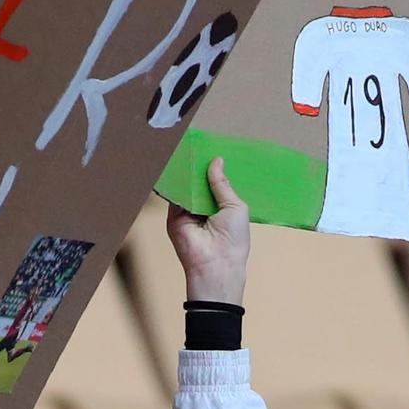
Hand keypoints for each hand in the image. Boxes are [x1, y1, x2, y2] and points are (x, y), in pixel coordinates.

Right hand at [165, 157, 249, 306]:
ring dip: (186, 172)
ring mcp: (187, 212)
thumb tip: (217, 161)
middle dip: (198, 167)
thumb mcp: (234, 206)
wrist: (216, 264)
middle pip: (198, 183)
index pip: (214, 184)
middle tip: (196, 144)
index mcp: (221, 207)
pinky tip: (178, 164)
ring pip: (185, 187)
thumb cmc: (233, 239)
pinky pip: (173, 195)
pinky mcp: (173, 216)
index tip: (210, 150)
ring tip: (187, 149)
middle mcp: (203, 208)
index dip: (213, 169)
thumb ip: (223, 184)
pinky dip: (175, 181)